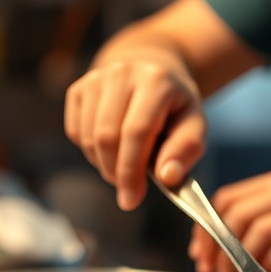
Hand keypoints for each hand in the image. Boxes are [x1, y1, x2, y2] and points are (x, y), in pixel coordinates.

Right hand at [64, 53, 205, 210]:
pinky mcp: (79, 88)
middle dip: (116, 172)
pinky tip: (111, 148)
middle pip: (107, 136)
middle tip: (129, 189)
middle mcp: (123, 73)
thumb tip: (167, 177)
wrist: (153, 72)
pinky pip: (76, 132)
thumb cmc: (175, 107)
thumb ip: (186, 151)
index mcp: (157, 81)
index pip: (136, 131)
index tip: (131, 200)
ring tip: (125, 166)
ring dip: (104, 164)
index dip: (131, 170)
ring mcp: (96, 78)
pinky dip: (91, 151)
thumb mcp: (194, 125)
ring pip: (88, 137)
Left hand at [190, 170, 270, 271]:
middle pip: (238, 215)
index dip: (206, 229)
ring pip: (260, 231)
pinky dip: (270, 264)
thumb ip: (253, 225)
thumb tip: (209, 249)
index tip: (200, 255)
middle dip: (219, 247)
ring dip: (241, 259)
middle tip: (214, 271)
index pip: (226, 200)